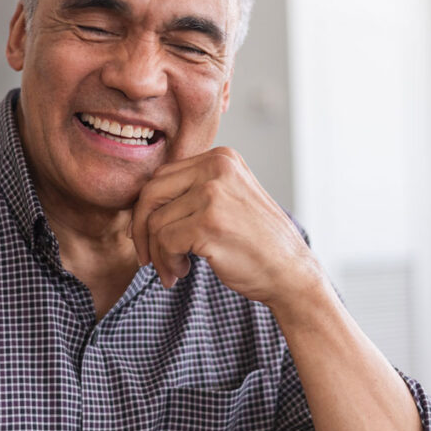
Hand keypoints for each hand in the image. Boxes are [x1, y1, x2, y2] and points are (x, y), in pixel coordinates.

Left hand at [129, 147, 320, 307]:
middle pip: (151, 194)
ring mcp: (213, 194)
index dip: (147, 209)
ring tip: (174, 269)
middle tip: (148, 257)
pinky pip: (164, 241)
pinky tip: (182, 271)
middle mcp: (217, 168)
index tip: (148, 236)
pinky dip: (167, 262)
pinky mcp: (208, 223)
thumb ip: (192, 190)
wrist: (291, 272)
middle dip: (142, 229)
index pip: (162, 176)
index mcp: (221, 158)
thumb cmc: (255, 242)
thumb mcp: (227, 199)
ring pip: (154, 221)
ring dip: (157, 253)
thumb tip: (140, 203)